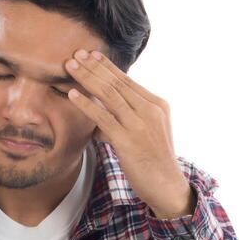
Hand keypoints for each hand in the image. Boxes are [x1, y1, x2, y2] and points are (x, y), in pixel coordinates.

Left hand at [62, 49, 194, 218]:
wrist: (167, 185)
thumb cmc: (154, 160)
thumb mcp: (146, 133)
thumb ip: (126, 120)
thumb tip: (99, 120)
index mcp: (157, 104)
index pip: (127, 81)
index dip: (107, 67)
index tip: (92, 55)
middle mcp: (150, 110)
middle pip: (116, 83)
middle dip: (94, 67)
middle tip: (76, 53)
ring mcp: (139, 125)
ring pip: (109, 95)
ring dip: (87, 78)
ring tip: (70, 66)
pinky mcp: (128, 140)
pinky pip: (103, 117)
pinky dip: (86, 104)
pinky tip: (73, 94)